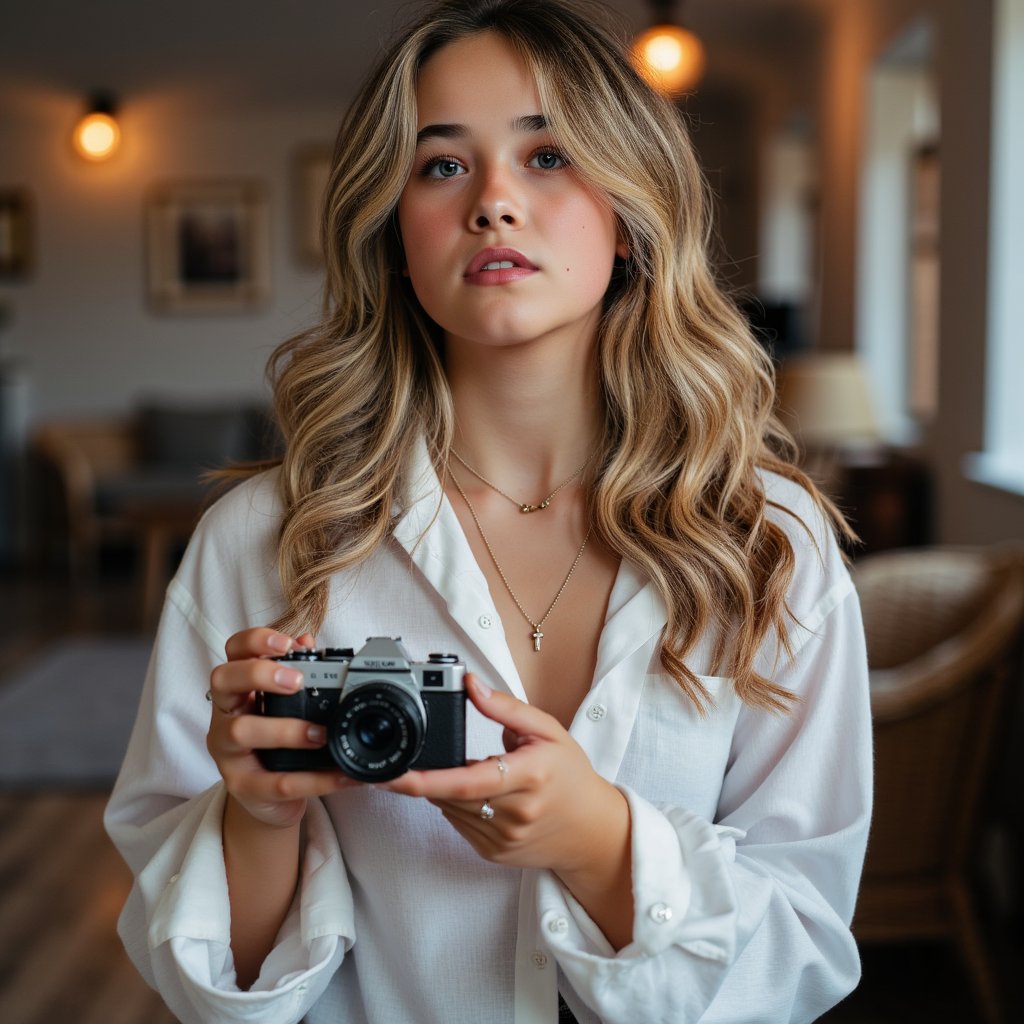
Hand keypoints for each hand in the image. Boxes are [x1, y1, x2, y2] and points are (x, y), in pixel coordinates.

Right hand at [206, 627, 359, 828]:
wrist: (267, 797)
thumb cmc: (275, 741)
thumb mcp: (285, 706)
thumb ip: (297, 672)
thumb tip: (308, 642)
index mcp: (239, 688)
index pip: (233, 651)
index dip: (254, 641)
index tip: (286, 643)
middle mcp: (225, 714)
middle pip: (222, 680)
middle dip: (258, 673)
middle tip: (297, 681)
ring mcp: (227, 751)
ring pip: (240, 731)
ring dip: (285, 729)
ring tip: (320, 733)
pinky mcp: (242, 787)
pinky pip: (276, 782)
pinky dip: (313, 779)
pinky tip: (341, 774)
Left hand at [383, 676, 630, 886]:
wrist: (592, 830)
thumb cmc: (571, 775)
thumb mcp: (548, 730)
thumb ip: (505, 707)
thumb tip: (471, 684)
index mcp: (529, 776)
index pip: (468, 782)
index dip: (427, 779)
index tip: (395, 774)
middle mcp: (515, 813)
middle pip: (451, 796)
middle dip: (429, 776)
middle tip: (422, 757)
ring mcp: (504, 838)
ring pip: (451, 811)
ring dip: (445, 790)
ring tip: (468, 772)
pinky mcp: (494, 853)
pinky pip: (459, 825)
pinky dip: (456, 806)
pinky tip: (477, 794)